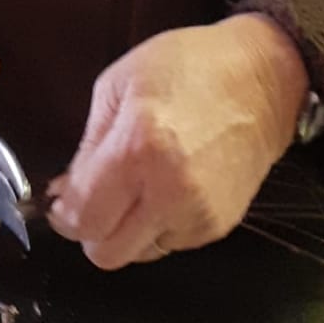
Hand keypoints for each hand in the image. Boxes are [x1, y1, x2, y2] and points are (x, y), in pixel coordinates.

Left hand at [47, 15, 307, 269]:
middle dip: (90, 231)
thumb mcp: (117, 84)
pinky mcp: (219, 226)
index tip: (61, 202)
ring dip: (126, 231)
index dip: (63, 215)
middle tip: (93, 201)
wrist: (263, 80)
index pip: (84, 217)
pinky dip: (158, 225)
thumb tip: (64, 193)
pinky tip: (166, 188)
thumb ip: (87, 146)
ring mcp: (198, 214)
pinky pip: (170, 244)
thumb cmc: (186, 67)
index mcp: (137, 149)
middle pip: (106, 253)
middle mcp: (168, 191)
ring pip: (137, 254)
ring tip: (136, 189)